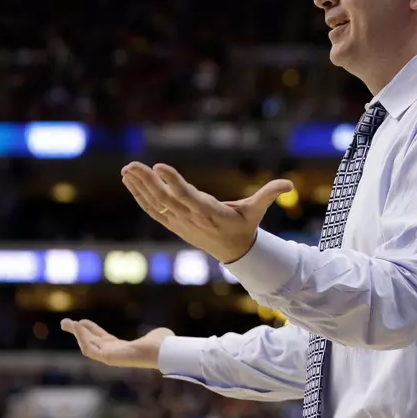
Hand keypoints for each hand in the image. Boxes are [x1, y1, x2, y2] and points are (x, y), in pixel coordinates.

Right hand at [60, 318, 174, 369]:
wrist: (163, 351)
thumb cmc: (164, 345)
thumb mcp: (156, 336)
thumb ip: (155, 335)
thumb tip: (164, 334)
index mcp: (124, 349)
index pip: (102, 340)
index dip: (91, 330)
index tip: (81, 321)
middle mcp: (115, 355)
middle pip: (91, 343)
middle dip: (78, 332)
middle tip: (64, 322)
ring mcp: (110, 357)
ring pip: (87, 346)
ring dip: (77, 335)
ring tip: (66, 323)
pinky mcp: (108, 358)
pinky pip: (90, 349)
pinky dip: (82, 337)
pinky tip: (77, 326)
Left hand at [121, 161, 293, 263]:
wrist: (233, 252)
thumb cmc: (244, 226)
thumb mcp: (257, 211)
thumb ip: (269, 194)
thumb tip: (290, 185)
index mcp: (210, 213)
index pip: (189, 196)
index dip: (173, 182)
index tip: (159, 166)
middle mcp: (191, 218)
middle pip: (166, 199)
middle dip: (148, 182)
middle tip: (132, 165)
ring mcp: (180, 222)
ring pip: (156, 204)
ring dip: (139, 187)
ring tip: (126, 169)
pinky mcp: (173, 224)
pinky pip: (153, 210)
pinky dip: (140, 196)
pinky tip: (129, 181)